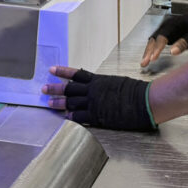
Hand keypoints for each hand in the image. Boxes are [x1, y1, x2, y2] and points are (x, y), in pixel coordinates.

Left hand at [42, 67, 156, 130]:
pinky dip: (71, 117)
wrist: (144, 101)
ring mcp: (94, 103)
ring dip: (59, 103)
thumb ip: (105, 85)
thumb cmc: (135, 91)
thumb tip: (99, 87)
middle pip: (69, 88)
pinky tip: (64, 118)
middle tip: (44, 88)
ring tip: (49, 103)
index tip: (52, 69)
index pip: (76, 74)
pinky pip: (80, 117)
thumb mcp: (116, 82)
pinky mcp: (98, 116)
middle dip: (55, 88)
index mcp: (98, 80)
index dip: (63, 72)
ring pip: (71, 102)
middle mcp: (93, 90)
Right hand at [140, 7, 187, 66]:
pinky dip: (153, 50)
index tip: (153, 58)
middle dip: (148, 51)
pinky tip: (150, 58)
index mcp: (174, 24)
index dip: (157, 48)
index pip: (162, 37)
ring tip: (144, 63)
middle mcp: (168, 25)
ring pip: (154, 40)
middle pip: (154, 38)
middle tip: (144, 63)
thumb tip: (172, 52)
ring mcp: (167, 30)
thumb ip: (184, 43)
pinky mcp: (169, 35)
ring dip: (148, 51)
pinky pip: (158, 42)